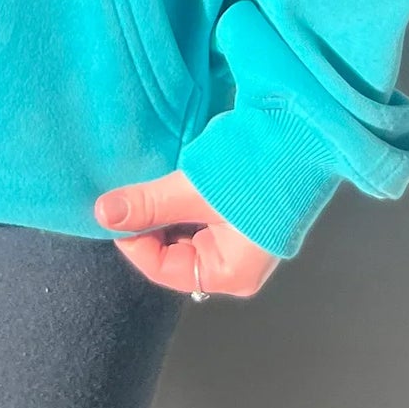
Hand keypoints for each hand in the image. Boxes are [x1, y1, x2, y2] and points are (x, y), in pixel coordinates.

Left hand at [93, 170, 281, 298]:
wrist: (305, 133)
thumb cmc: (256, 171)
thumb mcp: (194, 189)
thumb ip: (148, 204)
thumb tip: (103, 214)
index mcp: (229, 274)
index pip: (162, 267)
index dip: (133, 238)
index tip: (115, 207)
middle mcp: (237, 267)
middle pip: (173, 253)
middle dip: (151, 223)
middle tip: (132, 193)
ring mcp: (243, 243)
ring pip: (185, 233)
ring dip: (167, 210)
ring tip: (155, 184)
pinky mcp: (246, 217)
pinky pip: (201, 218)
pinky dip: (184, 201)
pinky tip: (176, 181)